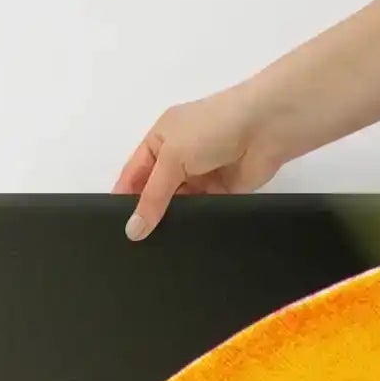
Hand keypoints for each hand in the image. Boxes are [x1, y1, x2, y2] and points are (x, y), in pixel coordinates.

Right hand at [113, 86, 288, 242]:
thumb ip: (153, 197)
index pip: (133, 173)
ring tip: (153, 252)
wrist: (265, 128)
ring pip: (176, 207)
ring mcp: (198, 177)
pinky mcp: (219, 194)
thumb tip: (133, 230)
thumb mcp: (172, 157)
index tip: (114, 227)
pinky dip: (191, 226)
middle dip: (145, 214)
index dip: (123, 198)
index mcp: (159, 139)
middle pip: (154, 192)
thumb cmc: (212, 128)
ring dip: (169, 223)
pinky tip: (180, 245)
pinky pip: (199, 214)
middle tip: (132, 248)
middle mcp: (177, 157)